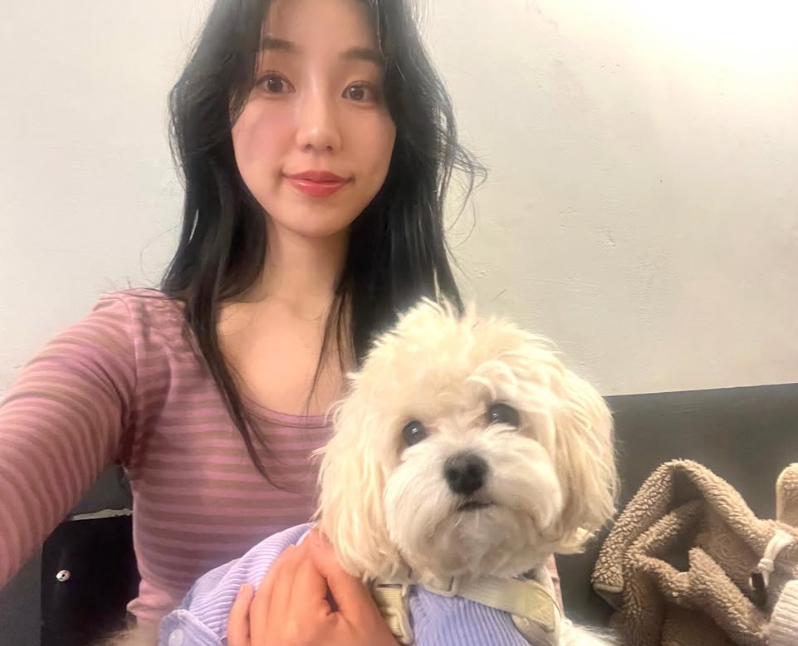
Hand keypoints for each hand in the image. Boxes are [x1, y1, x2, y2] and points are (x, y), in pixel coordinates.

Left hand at [227, 529, 398, 645]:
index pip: (307, 567)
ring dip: (277, 571)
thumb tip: (319, 537)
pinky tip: (248, 588)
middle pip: (285, 578)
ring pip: (263, 597)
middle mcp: (273, 634)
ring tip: (295, 553)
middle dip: (301, 555)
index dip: (319, 545)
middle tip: (318, 541)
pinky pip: (239, 631)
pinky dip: (240, 608)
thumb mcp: (363, 617)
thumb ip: (340, 575)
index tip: (330, 533)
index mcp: (302, 622)